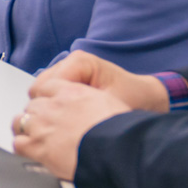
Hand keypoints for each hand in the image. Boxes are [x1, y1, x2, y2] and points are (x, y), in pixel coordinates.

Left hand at [11, 78, 130, 180]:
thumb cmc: (119, 129)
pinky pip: (19, 144)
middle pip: (33, 105)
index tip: (50, 105)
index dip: (47, 98)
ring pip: (20, 121)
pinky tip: (30, 151)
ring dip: (26, 128)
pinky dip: (23, 147)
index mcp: (71, 91)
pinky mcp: (38, 148)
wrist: (116, 148)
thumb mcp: (109, 102)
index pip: (46, 87)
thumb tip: (90, 109)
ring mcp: (43, 126)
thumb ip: (91, 101)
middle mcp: (53, 106)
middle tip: (45, 126)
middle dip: (37, 114)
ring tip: (33, 137)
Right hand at [35, 50, 169, 112]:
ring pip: (41, 92)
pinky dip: (55, 107)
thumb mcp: (109, 105)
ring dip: (52, 108)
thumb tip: (56, 122)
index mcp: (80, 62)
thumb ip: (82, 109)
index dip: (52, 109)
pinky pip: (48, 95)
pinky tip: (70, 117)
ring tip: (70, 122)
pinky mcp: (67, 79)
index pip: (47, 86)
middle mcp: (70, 61)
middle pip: (40, 88)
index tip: (63, 125)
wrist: (146, 98)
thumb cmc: (133, 100)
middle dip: (50, 108)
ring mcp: (67, 69)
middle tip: (67, 125)